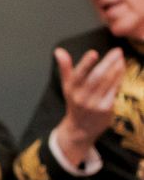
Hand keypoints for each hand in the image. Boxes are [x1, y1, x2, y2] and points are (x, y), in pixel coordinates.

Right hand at [54, 47, 124, 164]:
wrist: (81, 128)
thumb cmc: (75, 102)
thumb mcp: (67, 86)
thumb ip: (64, 67)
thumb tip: (58, 51)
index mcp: (71, 89)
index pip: (78, 74)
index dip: (85, 64)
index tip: (93, 52)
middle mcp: (82, 97)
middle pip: (96, 77)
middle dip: (108, 62)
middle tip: (117, 51)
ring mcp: (94, 103)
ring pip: (107, 83)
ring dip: (117, 69)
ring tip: (121, 58)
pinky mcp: (106, 108)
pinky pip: (114, 90)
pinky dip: (119, 79)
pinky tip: (122, 70)